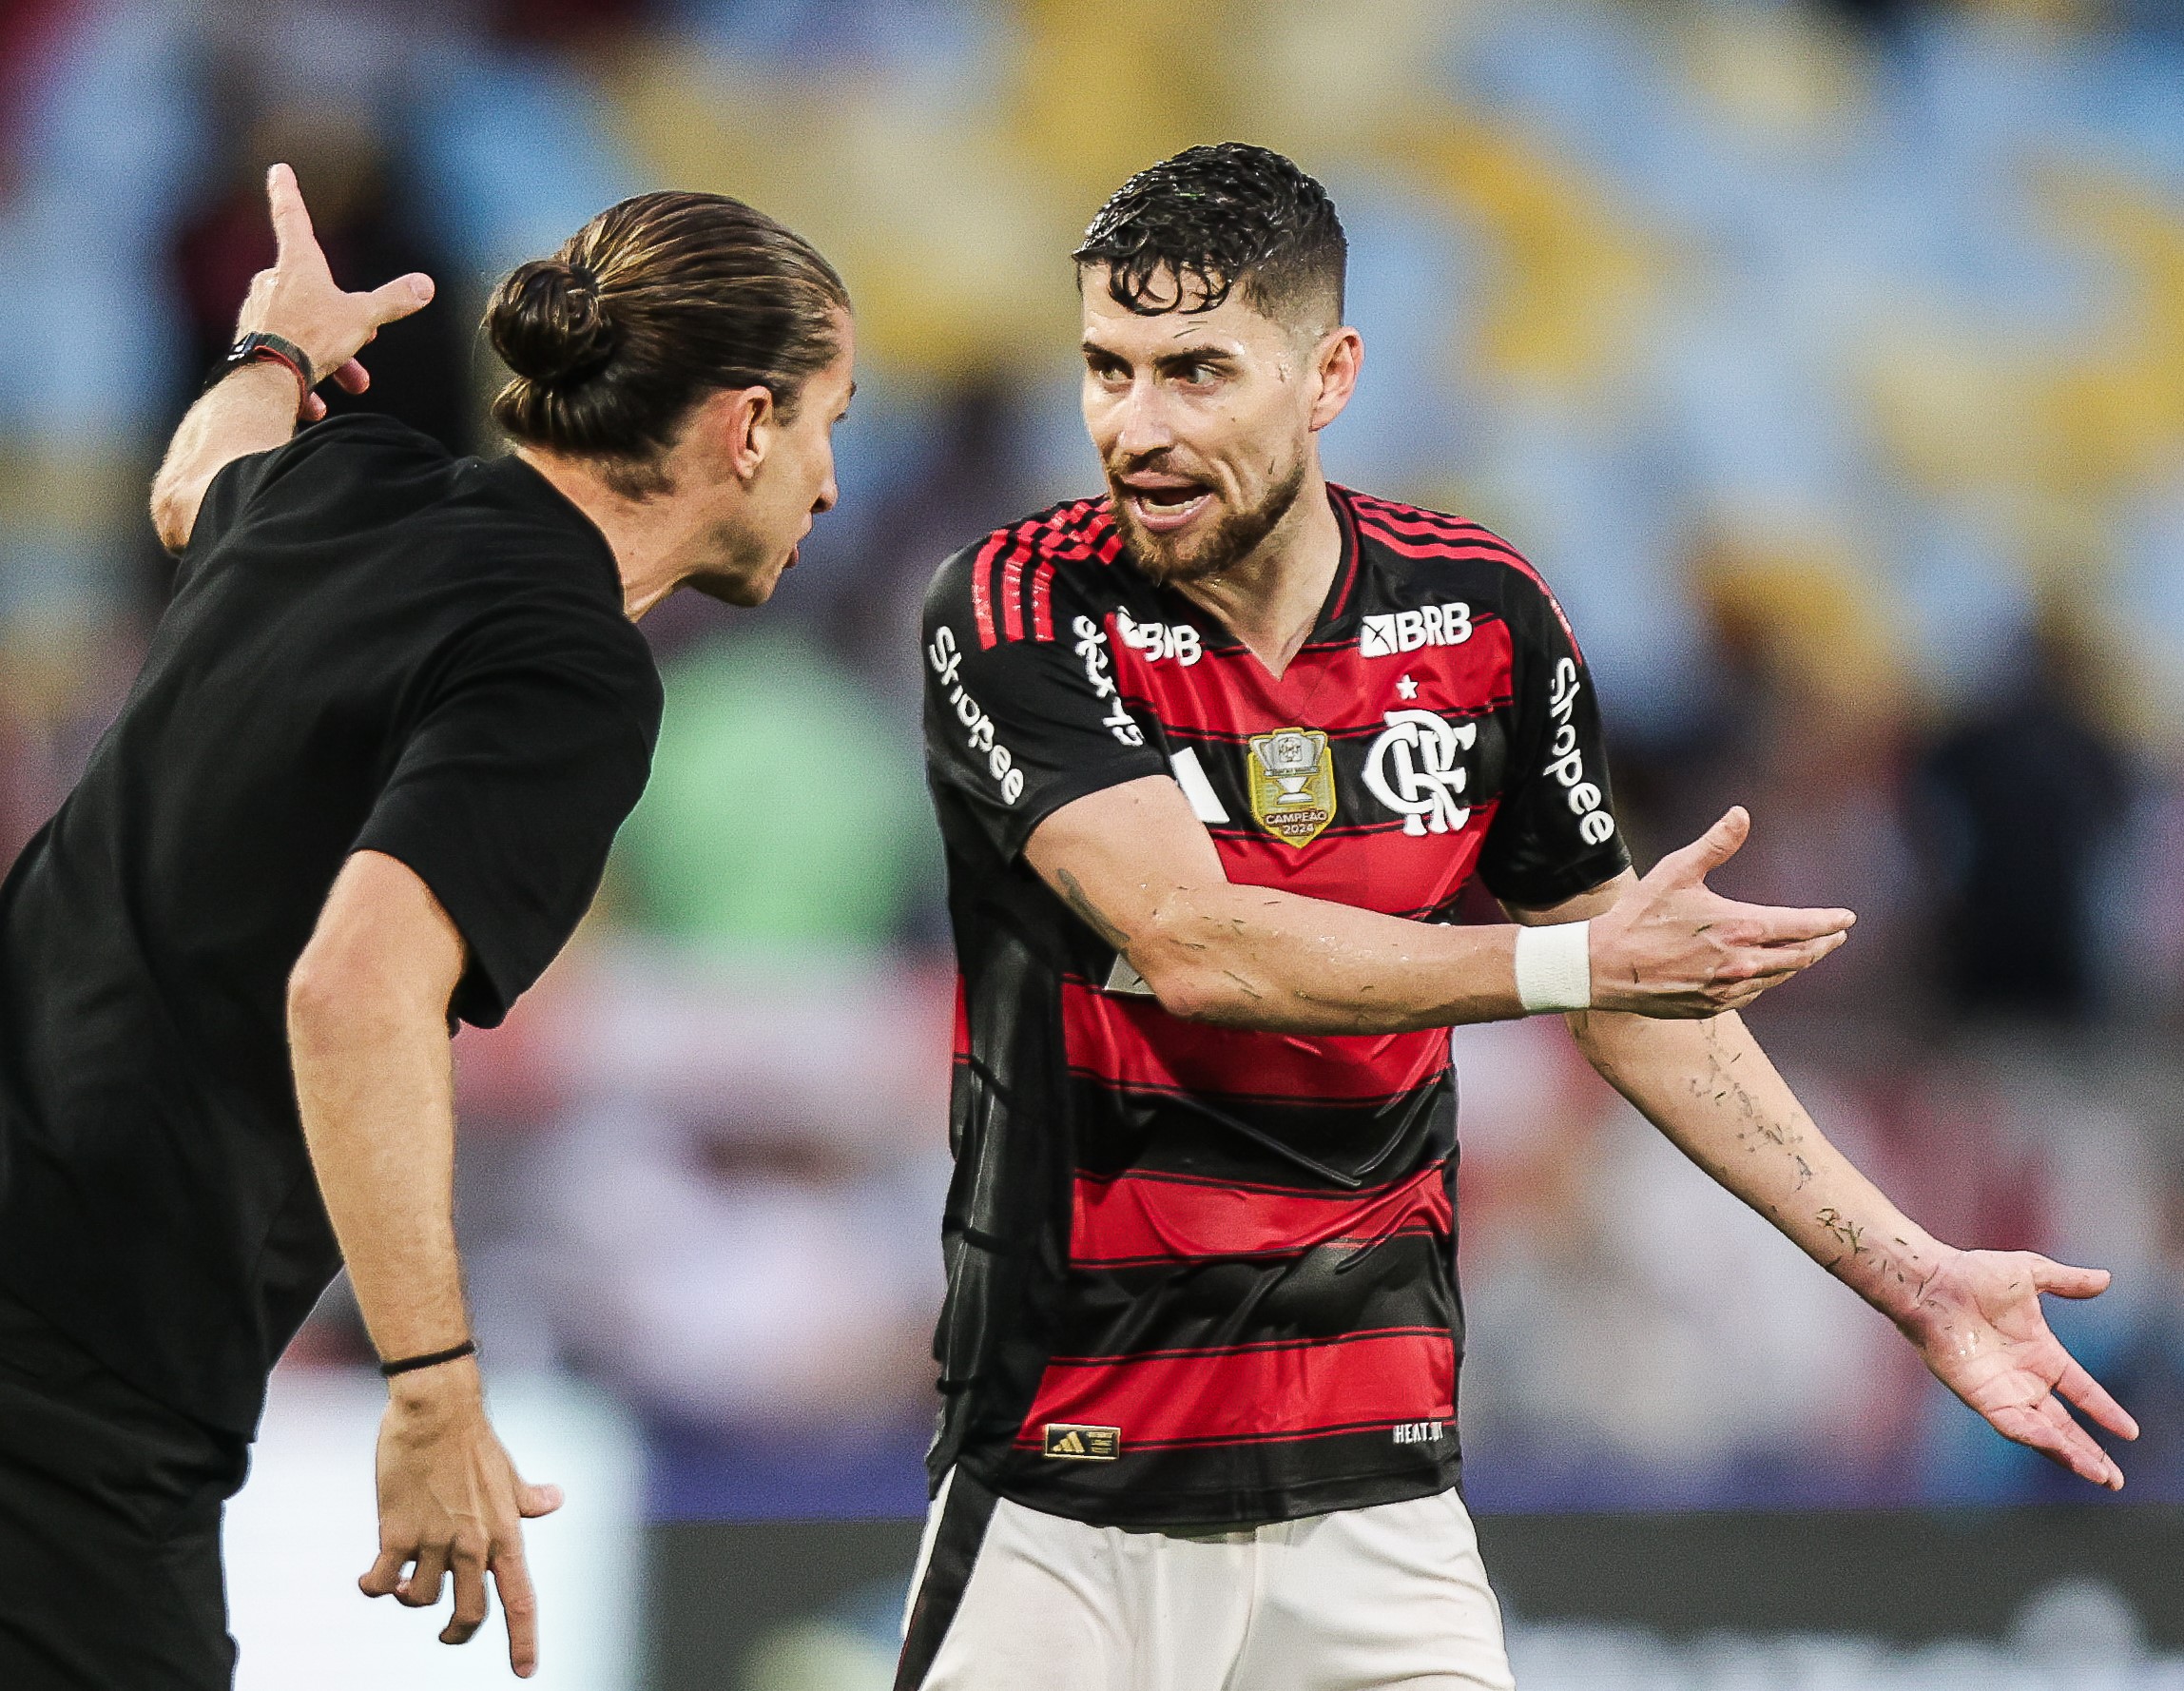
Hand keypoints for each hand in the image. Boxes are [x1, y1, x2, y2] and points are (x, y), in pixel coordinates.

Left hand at [236, 162, 434, 420]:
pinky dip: (302, 380)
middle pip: (313, 292)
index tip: (277, 169)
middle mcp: (272, 283)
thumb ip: (393, 300)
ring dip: (330, 356)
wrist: (266, 378)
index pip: (291, 217)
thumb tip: (426, 284)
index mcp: (297, 265)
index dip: (286, 191)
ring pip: (302, 329)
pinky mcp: (250, 345)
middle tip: (365, 345)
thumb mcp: (363, 317)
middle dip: (343, 321)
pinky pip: (283, 358)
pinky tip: (315, 404)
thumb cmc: (313, 338)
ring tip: (351, 382)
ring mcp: (258, 314)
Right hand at [360, 1362, 564, 1676]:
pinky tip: (369, 1578)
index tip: (525, 1672)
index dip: (524, 1639)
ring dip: (408, 1598)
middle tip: (448, 1632)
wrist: (438, 1409)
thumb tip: (554, 1501)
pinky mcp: (397, 1531)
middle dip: (457, 1632)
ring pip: (421, 1600)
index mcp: (505, 1532)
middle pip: (471, 1612)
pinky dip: (372, 1587)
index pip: (520, 1597)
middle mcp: (474, 1543)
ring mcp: (435, 1539)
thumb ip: (528, 1498)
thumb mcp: (508, 1473)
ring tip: (401, 1581)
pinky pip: (380, 1580)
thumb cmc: (472, 1439)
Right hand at [1588, 807, 1854, 1016]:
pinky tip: (1766, 973)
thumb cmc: (1640, 914)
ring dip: (1798, 963)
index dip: (1829, 922)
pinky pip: (1753, 993)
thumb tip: (1741, 813)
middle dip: (1823, 944)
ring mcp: (1729, 988)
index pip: (1802, 926)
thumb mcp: (1676, 871)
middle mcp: (1742, 962)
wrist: (1605, 966)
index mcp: (1740, 927)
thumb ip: (1715, 844)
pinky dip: (1767, 980)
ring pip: (1779, 977)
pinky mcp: (1712, 1005)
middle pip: (1800, 956)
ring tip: (1807, 953)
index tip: (1847, 919)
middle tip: (1837, 936)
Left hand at [1897, 1248, 2136, 1488]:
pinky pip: (2012, 1424)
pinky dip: (2036, 1438)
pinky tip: (2058, 1449)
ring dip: (2070, 1454)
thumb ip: (2068, 1282)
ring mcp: (2001, 1390)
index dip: (2104, 1411)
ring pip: (2042, 1432)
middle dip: (2089, 1451)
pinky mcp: (1979, 1396)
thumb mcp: (2031, 1273)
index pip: (2081, 1391)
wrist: (1931, 1283)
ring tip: (2099, 1475)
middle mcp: (2023, 1378)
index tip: (2129, 1432)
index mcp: (2040, 1354)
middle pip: (2063, 1424)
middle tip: (2114, 1479)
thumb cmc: (1971, 1274)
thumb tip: (2106, 1278)